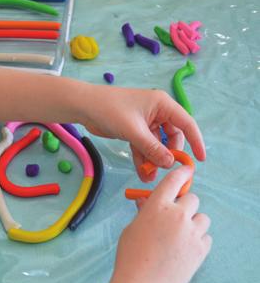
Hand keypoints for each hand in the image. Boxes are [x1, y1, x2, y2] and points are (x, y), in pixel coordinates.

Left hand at [81, 86, 205, 181]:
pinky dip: (143, 158)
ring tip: (149, 177)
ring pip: (156, 144)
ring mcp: (145, 122)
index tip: (200, 159)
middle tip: (164, 170)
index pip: (186, 124)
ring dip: (153, 160)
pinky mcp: (133, 130)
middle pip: (171, 137)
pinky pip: (143, 146)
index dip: (196, 141)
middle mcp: (157, 112)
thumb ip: (152, 148)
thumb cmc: (110, 110)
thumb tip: (169, 163)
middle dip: (167, 155)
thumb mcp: (133, 131)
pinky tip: (142, 172)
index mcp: (162, 104)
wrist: (84, 106)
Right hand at [112, 166, 211, 282]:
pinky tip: (184, 250)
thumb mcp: (132, 228)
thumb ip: (144, 212)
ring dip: (193, 223)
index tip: (186, 170)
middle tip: (175, 218)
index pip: (174, 180)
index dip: (182, 172)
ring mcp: (191, 231)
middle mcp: (177, 214)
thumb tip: (147, 202)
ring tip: (180, 237)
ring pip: (203, 218)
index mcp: (157, 206)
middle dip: (185, 206)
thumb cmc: (130, 256)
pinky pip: (206, 236)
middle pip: (193, 198)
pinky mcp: (202, 248)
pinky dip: (198, 240)